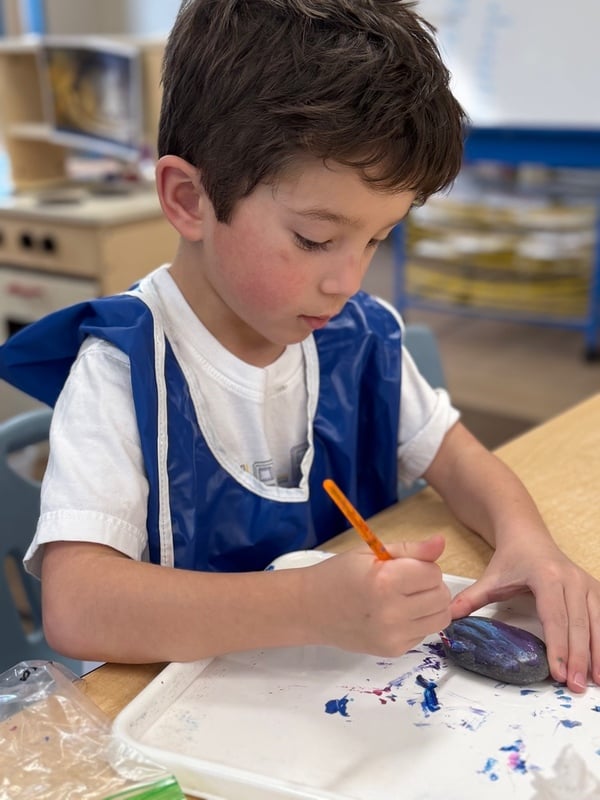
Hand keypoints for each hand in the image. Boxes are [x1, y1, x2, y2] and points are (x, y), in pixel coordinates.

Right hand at [304, 535, 450, 656]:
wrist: (310, 609)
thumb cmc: (338, 575)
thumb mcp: (371, 553)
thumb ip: (411, 550)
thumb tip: (441, 541)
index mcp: (385, 581)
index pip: (433, 573)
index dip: (423, 565)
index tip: (405, 566)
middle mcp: (391, 612)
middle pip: (441, 597)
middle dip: (430, 585)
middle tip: (406, 581)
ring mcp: (393, 636)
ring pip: (440, 618)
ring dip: (430, 605)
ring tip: (406, 597)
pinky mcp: (394, 651)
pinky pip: (424, 633)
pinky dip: (417, 621)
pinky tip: (395, 614)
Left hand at [449, 539, 599, 692]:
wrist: (528, 535)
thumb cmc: (510, 559)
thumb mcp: (489, 578)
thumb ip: (470, 599)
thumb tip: (447, 619)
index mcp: (545, 575)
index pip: (554, 617)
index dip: (558, 647)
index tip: (558, 674)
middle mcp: (570, 578)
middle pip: (578, 624)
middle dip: (579, 658)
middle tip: (576, 687)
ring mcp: (586, 582)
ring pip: (596, 622)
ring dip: (597, 654)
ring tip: (594, 682)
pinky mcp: (594, 588)